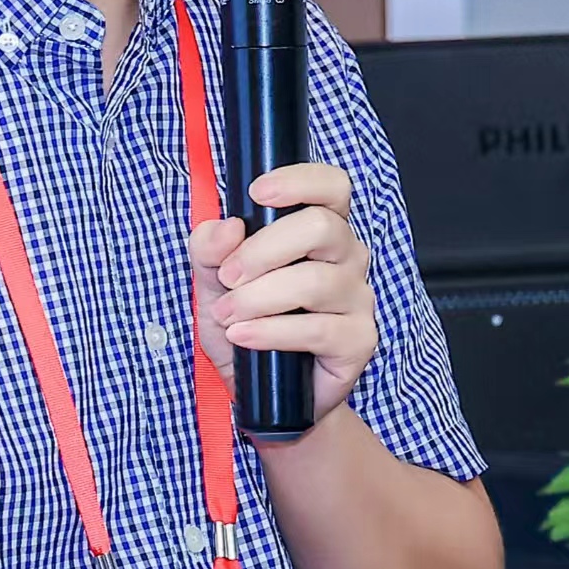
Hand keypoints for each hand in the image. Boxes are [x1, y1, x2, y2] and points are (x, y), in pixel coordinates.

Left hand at [188, 163, 376, 422]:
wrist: (256, 387)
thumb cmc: (242, 321)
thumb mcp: (211, 279)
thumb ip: (209, 247)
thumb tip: (227, 227)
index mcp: (319, 227)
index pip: (331, 185)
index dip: (298, 180)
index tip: (257, 194)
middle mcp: (347, 255)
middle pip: (321, 226)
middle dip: (263, 249)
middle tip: (228, 276)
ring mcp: (358, 297)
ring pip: (314, 281)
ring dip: (258, 298)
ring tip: (227, 315)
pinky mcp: (359, 340)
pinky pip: (317, 329)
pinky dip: (271, 331)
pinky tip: (243, 336)